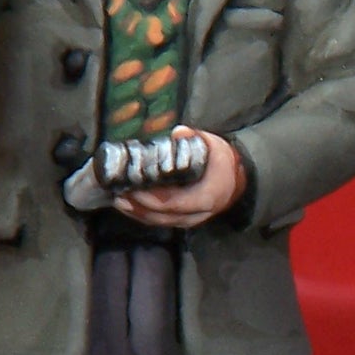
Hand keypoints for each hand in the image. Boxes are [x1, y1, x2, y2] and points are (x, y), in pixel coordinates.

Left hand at [114, 130, 246, 227]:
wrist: (236, 180)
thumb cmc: (221, 162)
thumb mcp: (213, 145)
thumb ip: (194, 138)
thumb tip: (178, 133)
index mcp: (207, 195)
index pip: (174, 202)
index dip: (151, 198)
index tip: (133, 188)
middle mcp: (198, 213)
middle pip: (162, 216)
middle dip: (138, 207)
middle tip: (117, 195)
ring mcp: (190, 220)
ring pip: (159, 221)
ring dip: (136, 212)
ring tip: (117, 200)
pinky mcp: (183, 220)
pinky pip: (161, 221)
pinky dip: (143, 214)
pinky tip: (128, 206)